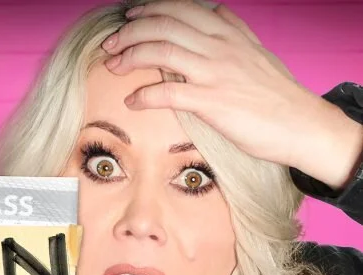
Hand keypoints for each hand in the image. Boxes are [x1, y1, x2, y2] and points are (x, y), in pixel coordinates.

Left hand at [101, 0, 362, 189]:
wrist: (302, 124)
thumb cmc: (277, 93)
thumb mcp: (257, 51)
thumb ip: (235, 30)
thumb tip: (218, 10)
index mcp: (228, 33)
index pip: (180, 9)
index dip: (149, 11)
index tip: (128, 18)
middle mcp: (219, 47)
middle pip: (164, 25)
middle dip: (130, 32)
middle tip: (111, 45)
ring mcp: (215, 73)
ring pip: (162, 51)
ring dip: (130, 57)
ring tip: (114, 66)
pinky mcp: (212, 102)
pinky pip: (168, 93)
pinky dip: (144, 96)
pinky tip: (132, 101)